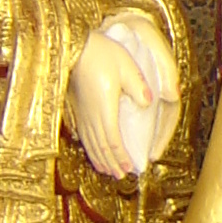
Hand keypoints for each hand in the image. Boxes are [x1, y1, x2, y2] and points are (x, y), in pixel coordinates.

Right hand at [68, 23, 180, 178]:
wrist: (73, 46)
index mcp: (104, 108)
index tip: (131, 168)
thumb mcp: (127, 66)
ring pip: (91, 143)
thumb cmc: (102, 53)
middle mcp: (91, 115)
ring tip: (109, 171)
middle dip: (113, 163)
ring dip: (101, 159)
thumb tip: (149, 103)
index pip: (113, 140)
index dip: (122, 156)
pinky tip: (93, 152)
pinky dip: (90, 148)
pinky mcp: (77, 108)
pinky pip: (84, 135)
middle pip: (101, 147)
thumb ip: (138, 86)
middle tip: (122, 176)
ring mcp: (82, 113)